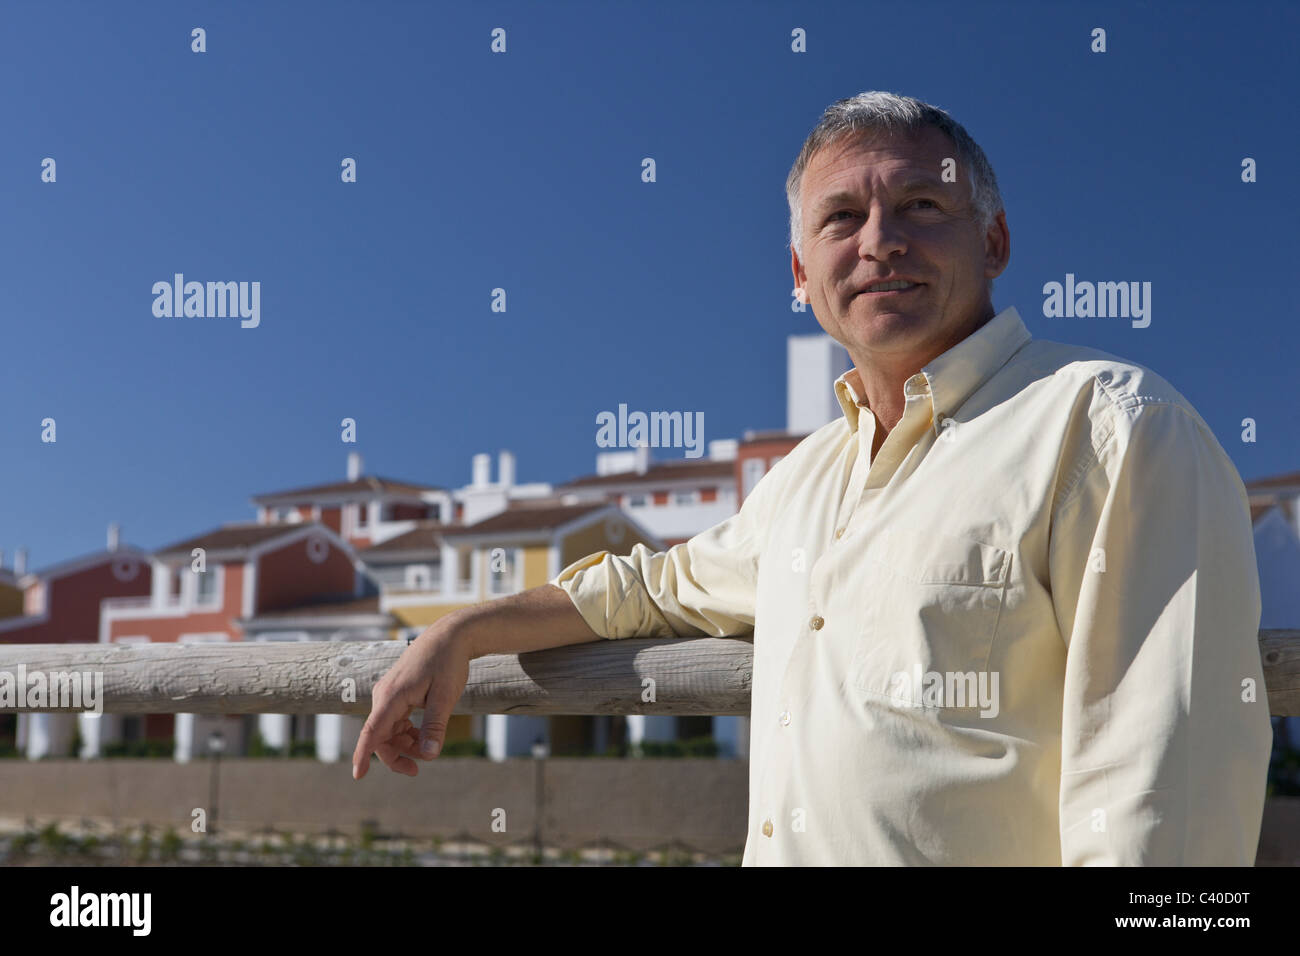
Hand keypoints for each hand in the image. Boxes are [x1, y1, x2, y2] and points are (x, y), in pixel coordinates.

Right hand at [351, 617, 471, 778]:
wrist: (450, 636)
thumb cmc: (448, 662)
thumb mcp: (445, 696)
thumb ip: (435, 726)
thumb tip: (429, 755)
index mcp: (392, 696)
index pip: (372, 731)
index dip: (363, 755)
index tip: (358, 776)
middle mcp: (384, 695)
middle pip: (380, 736)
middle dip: (396, 756)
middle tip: (416, 770)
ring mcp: (389, 694)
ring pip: (388, 730)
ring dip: (404, 745)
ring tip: (428, 749)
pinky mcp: (397, 693)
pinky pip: (395, 720)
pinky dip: (407, 732)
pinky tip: (423, 736)